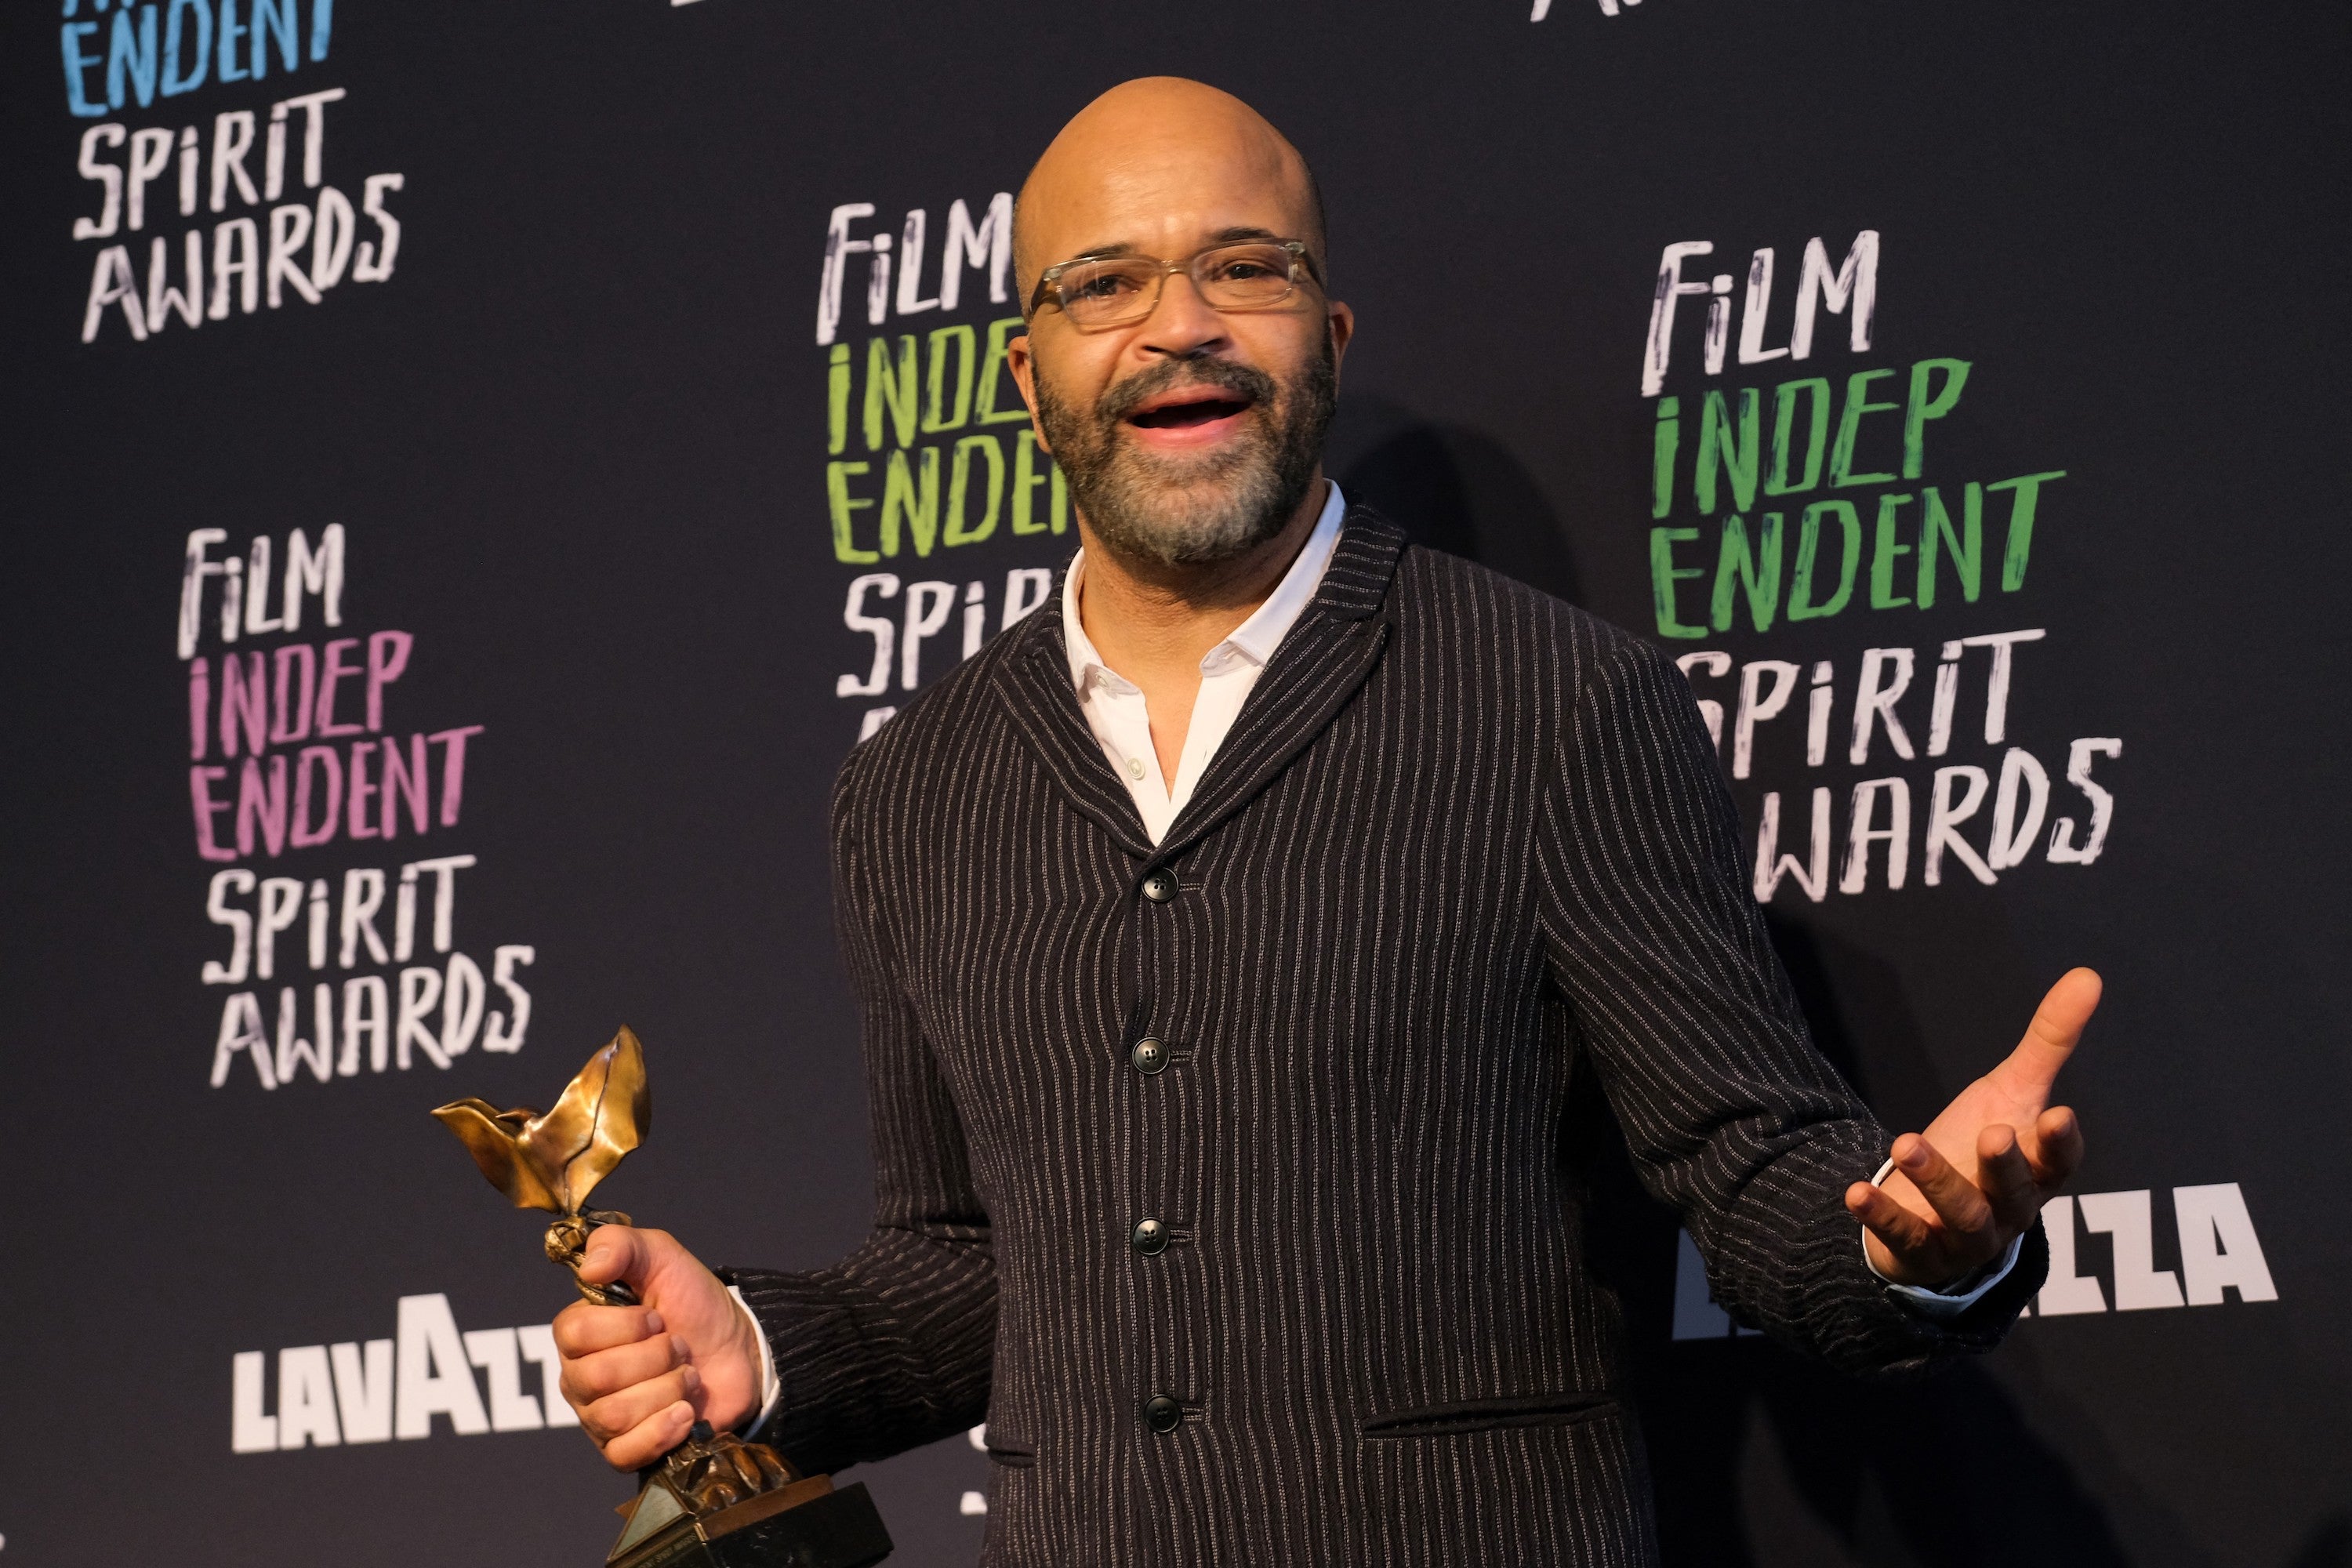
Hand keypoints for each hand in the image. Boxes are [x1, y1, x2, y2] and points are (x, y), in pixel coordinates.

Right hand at [550, 1226, 765, 1469]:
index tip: (658, 1317)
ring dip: (668, 1389)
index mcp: (578, 1333)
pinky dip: (664, 1431)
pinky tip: (686, 1413)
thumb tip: (590, 1266)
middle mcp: (580, 1379)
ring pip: (615, 1416)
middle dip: (655, 1357)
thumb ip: (620, 1244)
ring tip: (687, 1375)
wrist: (738, 1349)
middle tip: (679, 1346)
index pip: (574, 1334)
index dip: (625, 1326)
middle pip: (597, 1378)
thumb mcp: (662, 1256)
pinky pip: (625, 1454)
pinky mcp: (625, 1450)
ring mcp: (599, 1419)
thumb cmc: (692, 1302)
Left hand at [1845, 968, 2098, 1289]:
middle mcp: (2009, 1211)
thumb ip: (2049, 1042)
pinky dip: (1881, 1216)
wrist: (1937, 1214)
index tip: (2058, 1114)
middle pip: (2014, 1193)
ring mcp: (1966, 1237)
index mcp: (2037, 1174)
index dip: (2061, 1143)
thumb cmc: (1984, 1149)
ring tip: (1907, 1145)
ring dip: (1937, 1182)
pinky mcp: (1921, 1252)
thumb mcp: (2013, 1092)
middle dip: (2004, 1166)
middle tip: (1994, 1133)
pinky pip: (1903, 1237)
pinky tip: (1854, 1191)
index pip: (2059, 1163)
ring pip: (1961, 1216)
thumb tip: (2089, 975)